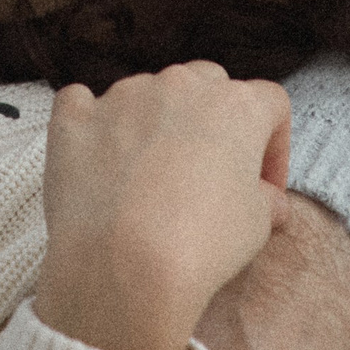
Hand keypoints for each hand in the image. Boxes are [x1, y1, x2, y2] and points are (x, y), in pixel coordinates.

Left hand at [36, 64, 291, 349]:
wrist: (124, 264)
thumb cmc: (203, 243)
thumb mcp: (257, 225)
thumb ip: (266, 199)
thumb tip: (267, 199)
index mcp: (235, 104)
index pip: (268, 103)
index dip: (273, 144)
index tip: (263, 186)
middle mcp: (179, 85)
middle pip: (207, 85)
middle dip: (211, 123)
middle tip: (207, 175)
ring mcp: (122, 95)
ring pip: (146, 93)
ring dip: (154, 124)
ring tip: (149, 180)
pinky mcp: (76, 117)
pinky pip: (82, 104)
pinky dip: (92, 125)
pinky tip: (97, 158)